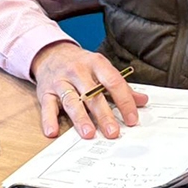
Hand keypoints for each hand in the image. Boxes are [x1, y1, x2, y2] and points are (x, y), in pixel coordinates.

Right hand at [30, 42, 146, 139]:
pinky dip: (49, 120)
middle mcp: (78, 71)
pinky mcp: (45, 92)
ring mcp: (61, 81)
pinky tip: (53, 132)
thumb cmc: (81, 65)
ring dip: (80, 118)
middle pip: (93, 94)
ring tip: (89, 133)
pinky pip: (47, 106)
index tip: (132, 119)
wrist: (51, 53)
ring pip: (72, 101)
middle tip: (113, 132)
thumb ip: (121, 86)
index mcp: (96, 63)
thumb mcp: (101, 69)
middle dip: (104, 115)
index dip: (124, 101)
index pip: (113, 82)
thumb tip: (142, 100)